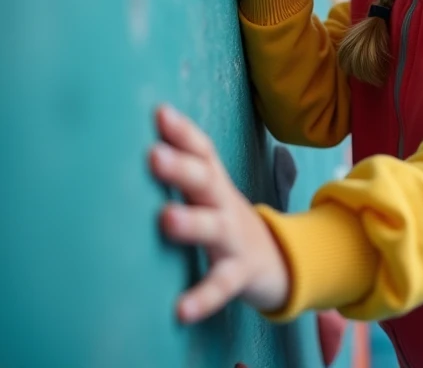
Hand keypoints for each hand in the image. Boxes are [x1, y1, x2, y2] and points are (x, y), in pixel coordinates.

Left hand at [149, 105, 290, 322]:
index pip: (203, 152)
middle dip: (181, 168)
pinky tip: (181, 310)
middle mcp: (225, 205)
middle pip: (206, 182)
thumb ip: (183, 168)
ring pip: (213, 228)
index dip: (184, 132)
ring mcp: (234, 238)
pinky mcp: (238, 273)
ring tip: (166, 219)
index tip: (160, 113)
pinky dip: (202, 298)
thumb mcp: (210, 191)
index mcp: (215, 184)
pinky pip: (220, 285)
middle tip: (154, 155)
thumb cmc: (225, 220)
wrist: (280, 260)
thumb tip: (140, 138)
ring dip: (191, 223)